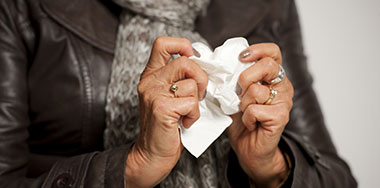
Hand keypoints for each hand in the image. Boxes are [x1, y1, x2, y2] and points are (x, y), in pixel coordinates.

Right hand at [124, 36, 207, 187]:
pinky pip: (191, 103)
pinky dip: (194, 115)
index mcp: (151, 75)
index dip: (182, 45)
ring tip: (187, 113)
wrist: (151, 154)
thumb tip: (204, 67)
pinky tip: (185, 123)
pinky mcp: (162, 108)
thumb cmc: (165, 127)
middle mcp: (150, 81)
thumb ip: (179, 81)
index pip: (163, 43)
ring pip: (192, 84)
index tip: (193, 58)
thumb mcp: (168, 98)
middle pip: (185, 62)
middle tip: (199, 95)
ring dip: (197, 102)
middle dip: (201, 78)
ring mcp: (154, 94)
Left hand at [228, 43, 293, 186]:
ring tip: (245, 111)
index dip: (258, 49)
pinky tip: (250, 123)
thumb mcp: (234, 94)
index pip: (273, 52)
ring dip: (243, 103)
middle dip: (246, 77)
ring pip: (256, 90)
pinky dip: (246, 117)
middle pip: (267, 65)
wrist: (249, 148)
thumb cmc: (242, 120)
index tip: (241, 56)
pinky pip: (255, 109)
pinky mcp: (281, 116)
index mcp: (272, 77)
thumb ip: (233, 78)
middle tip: (239, 91)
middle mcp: (282, 86)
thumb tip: (218, 64)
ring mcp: (284, 101)